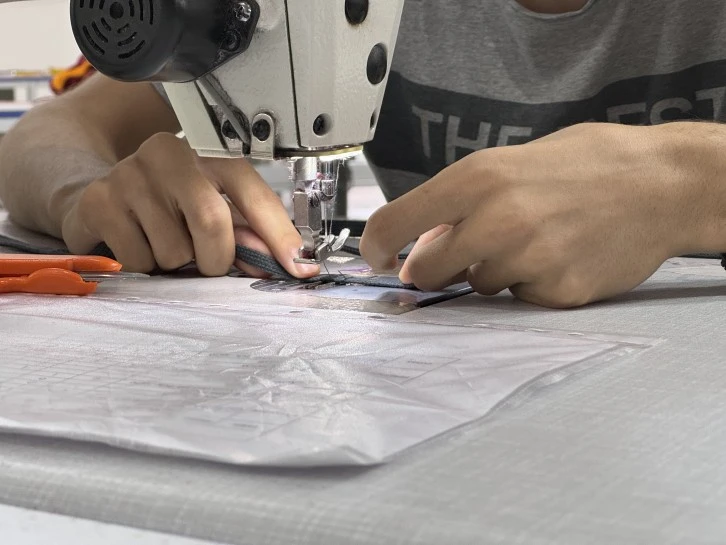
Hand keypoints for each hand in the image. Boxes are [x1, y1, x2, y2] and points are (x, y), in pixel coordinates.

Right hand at [61, 133, 318, 276]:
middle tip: (206, 263)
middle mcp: (171, 155)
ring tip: (164, 243)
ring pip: (173, 251)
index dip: (280, 235)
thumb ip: (249, 235)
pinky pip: (138, 260)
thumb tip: (287, 264)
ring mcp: (132, 175)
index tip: (299, 267)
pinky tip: (137, 244)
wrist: (104, 195)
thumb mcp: (213, 211)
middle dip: (216, 259)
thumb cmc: (169, 206)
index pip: (254, 195)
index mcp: (210, 156)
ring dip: (176, 265)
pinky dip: (144, 267)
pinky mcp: (101, 201)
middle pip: (213, 222)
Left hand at [361, 122, 698, 307]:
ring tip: (535, 240)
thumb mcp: (512, 163)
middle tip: (459, 255)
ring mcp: (529, 259)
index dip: (376, 245)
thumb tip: (420, 244)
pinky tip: (559, 257)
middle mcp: (497, 219)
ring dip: (492, 271)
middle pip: (428, 269)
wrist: (662, 183)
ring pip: (478, 286)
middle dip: (435, 267)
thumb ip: (462, 202)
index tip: (376, 258)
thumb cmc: (586, 165)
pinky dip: (530, 285)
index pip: (398, 221)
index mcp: (479, 178)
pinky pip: (520, 299)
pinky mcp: (557, 292)